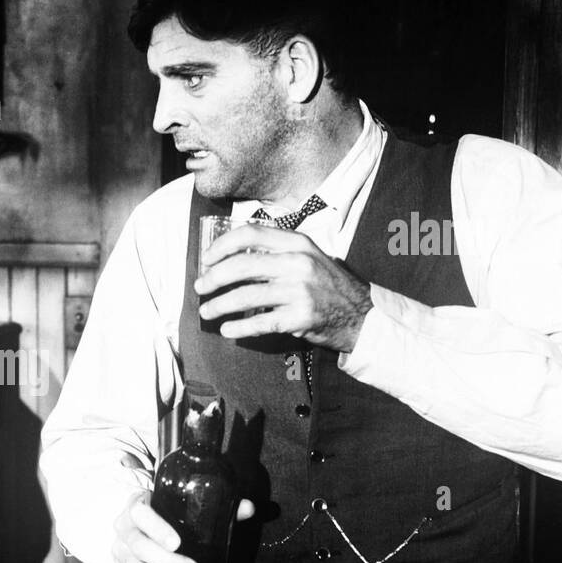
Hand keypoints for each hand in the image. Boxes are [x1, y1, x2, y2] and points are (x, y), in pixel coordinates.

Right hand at [111, 491, 254, 562]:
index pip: (141, 515)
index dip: (157, 529)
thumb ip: (218, 506)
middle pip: (139, 548)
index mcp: (137, 506)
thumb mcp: (185, 505)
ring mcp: (119, 553)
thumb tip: (248, 508)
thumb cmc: (166, 514)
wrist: (138, 525)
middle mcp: (123, 530)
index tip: (177, 543)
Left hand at [195, 222, 372, 352]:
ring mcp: (300, 291)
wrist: (361, 315)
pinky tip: (227, 329)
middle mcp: (298, 263)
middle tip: (200, 287)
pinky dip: (239, 327)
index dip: (222, 245)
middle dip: (213, 277)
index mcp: (297, 242)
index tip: (206, 258)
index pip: (251, 233)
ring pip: (246, 295)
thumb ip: (276, 252)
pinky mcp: (300, 317)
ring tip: (207, 311)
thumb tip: (231, 257)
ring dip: (219, 305)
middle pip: (242, 265)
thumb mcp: (307, 257)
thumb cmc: (327, 285)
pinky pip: (260, 322)